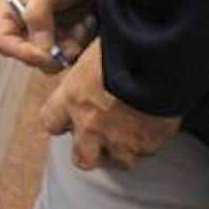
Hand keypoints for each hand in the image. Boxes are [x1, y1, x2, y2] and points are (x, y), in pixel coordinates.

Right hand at [0, 0, 100, 73]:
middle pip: (30, 56)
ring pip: (53, 59)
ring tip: (83, 22)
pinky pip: (71, 53)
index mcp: (9, 9)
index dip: (23, 53)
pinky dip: (82, 41)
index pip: (5, 42)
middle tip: (71, 42)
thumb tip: (40, 48)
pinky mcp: (65, 36)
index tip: (45, 55)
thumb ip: (39, 15)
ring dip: (71, 45)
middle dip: (53, 52)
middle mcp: (25, 25)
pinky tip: (87, 21)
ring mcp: (46, 32)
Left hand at [37, 39, 182, 170]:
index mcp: (72, 98)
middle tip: (100, 138)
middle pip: (81, 158)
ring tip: (130, 133)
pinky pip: (143, 153)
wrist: (157, 59)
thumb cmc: (123, 47)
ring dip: (121, 150)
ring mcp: (118, 140)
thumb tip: (87, 77)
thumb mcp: (93, 54)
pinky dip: (145, 144)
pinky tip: (150, 127)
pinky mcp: (145, 145)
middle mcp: (90, 125)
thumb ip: (85, 75)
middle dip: (89, 151)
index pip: (51, 122)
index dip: (62, 121)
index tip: (71, 118)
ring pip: (116, 161)